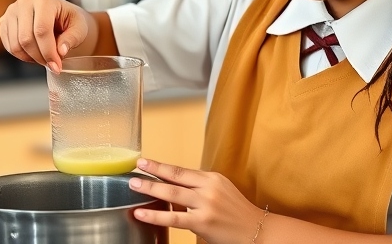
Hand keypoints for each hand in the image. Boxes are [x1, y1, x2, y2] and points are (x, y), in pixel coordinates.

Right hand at [0, 0, 89, 71]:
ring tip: (45, 59)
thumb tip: (60, 51)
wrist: (61, 18)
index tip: (57, 65)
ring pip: (15, 44)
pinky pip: (9, 46)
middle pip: (26, 38)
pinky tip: (34, 54)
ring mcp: (12, 12)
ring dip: (31, 58)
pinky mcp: (4, 22)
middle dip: (40, 57)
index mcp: (45, 0)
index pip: (41, 30)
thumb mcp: (80, 28)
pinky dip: (21, 56)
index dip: (48, 51)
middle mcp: (25, 2)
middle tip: (52, 65)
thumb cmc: (71, 21)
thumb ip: (72, 39)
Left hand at [129, 158, 263, 243]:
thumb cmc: (237, 213)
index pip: (181, 170)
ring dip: (150, 189)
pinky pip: (174, 218)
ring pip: (172, 194)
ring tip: (134, 186)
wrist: (257, 230)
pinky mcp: (203, 222)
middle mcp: (209, 188)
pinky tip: (142, 213)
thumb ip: (200, 187)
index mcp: (212, 178)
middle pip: (175, 177)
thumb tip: (173, 185)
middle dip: (152, 172)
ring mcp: (206, 205)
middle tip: (135, 169)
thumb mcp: (221, 191)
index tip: (145, 161)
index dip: (161, 166)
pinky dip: (155, 215)